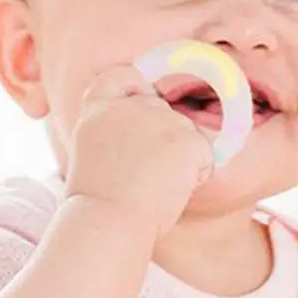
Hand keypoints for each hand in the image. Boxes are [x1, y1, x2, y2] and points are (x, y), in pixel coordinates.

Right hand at [66, 66, 213, 238]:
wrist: (109, 221)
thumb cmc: (98, 203)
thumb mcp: (91, 153)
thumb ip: (116, 132)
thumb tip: (144, 137)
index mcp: (99, 108)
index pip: (122, 76)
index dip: (137, 86)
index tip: (141, 105)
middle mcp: (132, 106)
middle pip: (163, 111)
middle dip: (164, 140)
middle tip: (143, 175)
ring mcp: (163, 119)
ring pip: (187, 136)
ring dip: (179, 161)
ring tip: (153, 186)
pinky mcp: (189, 139)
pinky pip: (205, 157)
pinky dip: (196, 176)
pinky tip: (172, 191)